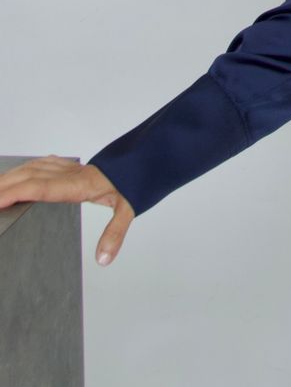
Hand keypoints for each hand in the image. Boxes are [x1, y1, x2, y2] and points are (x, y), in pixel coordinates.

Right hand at [0, 154, 135, 265]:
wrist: (149, 156)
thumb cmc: (138, 180)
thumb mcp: (129, 207)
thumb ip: (115, 233)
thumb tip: (104, 259)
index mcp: (78, 185)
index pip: (38, 188)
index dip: (13, 193)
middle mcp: (70, 173)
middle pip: (28, 176)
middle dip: (2, 186)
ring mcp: (71, 167)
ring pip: (33, 168)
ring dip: (10, 176)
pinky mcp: (74, 166)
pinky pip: (44, 163)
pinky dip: (27, 168)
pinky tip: (20, 174)